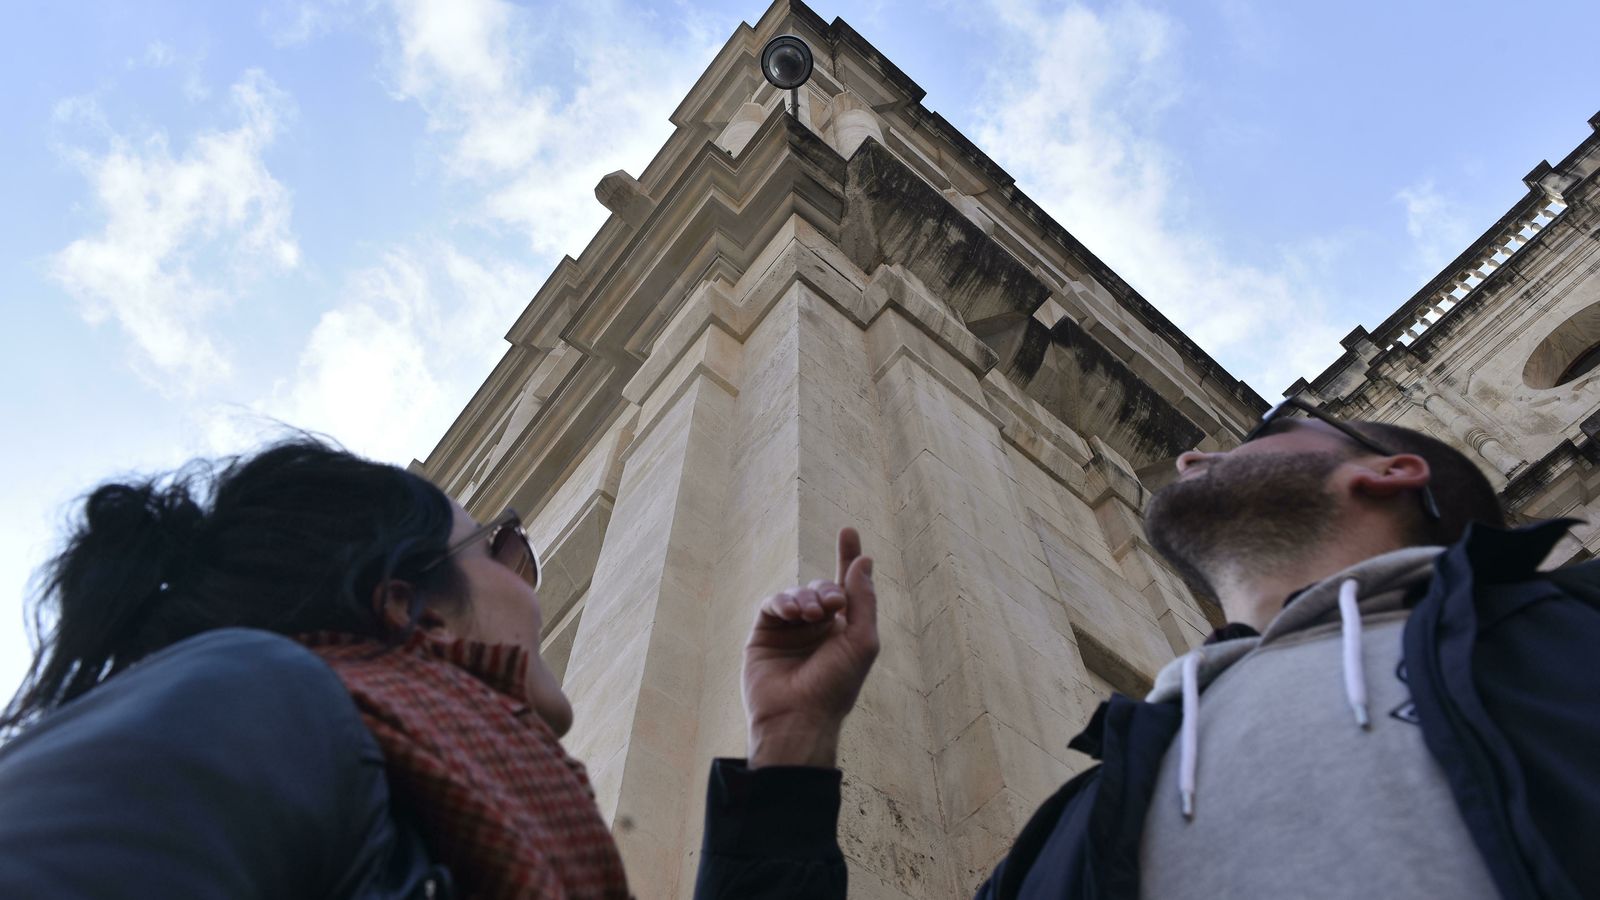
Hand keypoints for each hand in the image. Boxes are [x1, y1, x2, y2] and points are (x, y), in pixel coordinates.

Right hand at [742, 527, 879, 768]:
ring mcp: (790, 631)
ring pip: (796, 593)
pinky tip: (789, 612)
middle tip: (830, 606)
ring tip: (808, 615)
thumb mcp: (862, 641)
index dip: (848, 558)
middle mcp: (817, 628)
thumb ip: (863, 599)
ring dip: (804, 597)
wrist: (797, 717)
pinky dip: (781, 601)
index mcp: (844, 630)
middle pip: (821, 587)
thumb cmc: (836, 686)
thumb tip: (864, 561)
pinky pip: (772, 604)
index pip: (847, 586)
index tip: (848, 530)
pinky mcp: (764, 634)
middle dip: (826, 589)